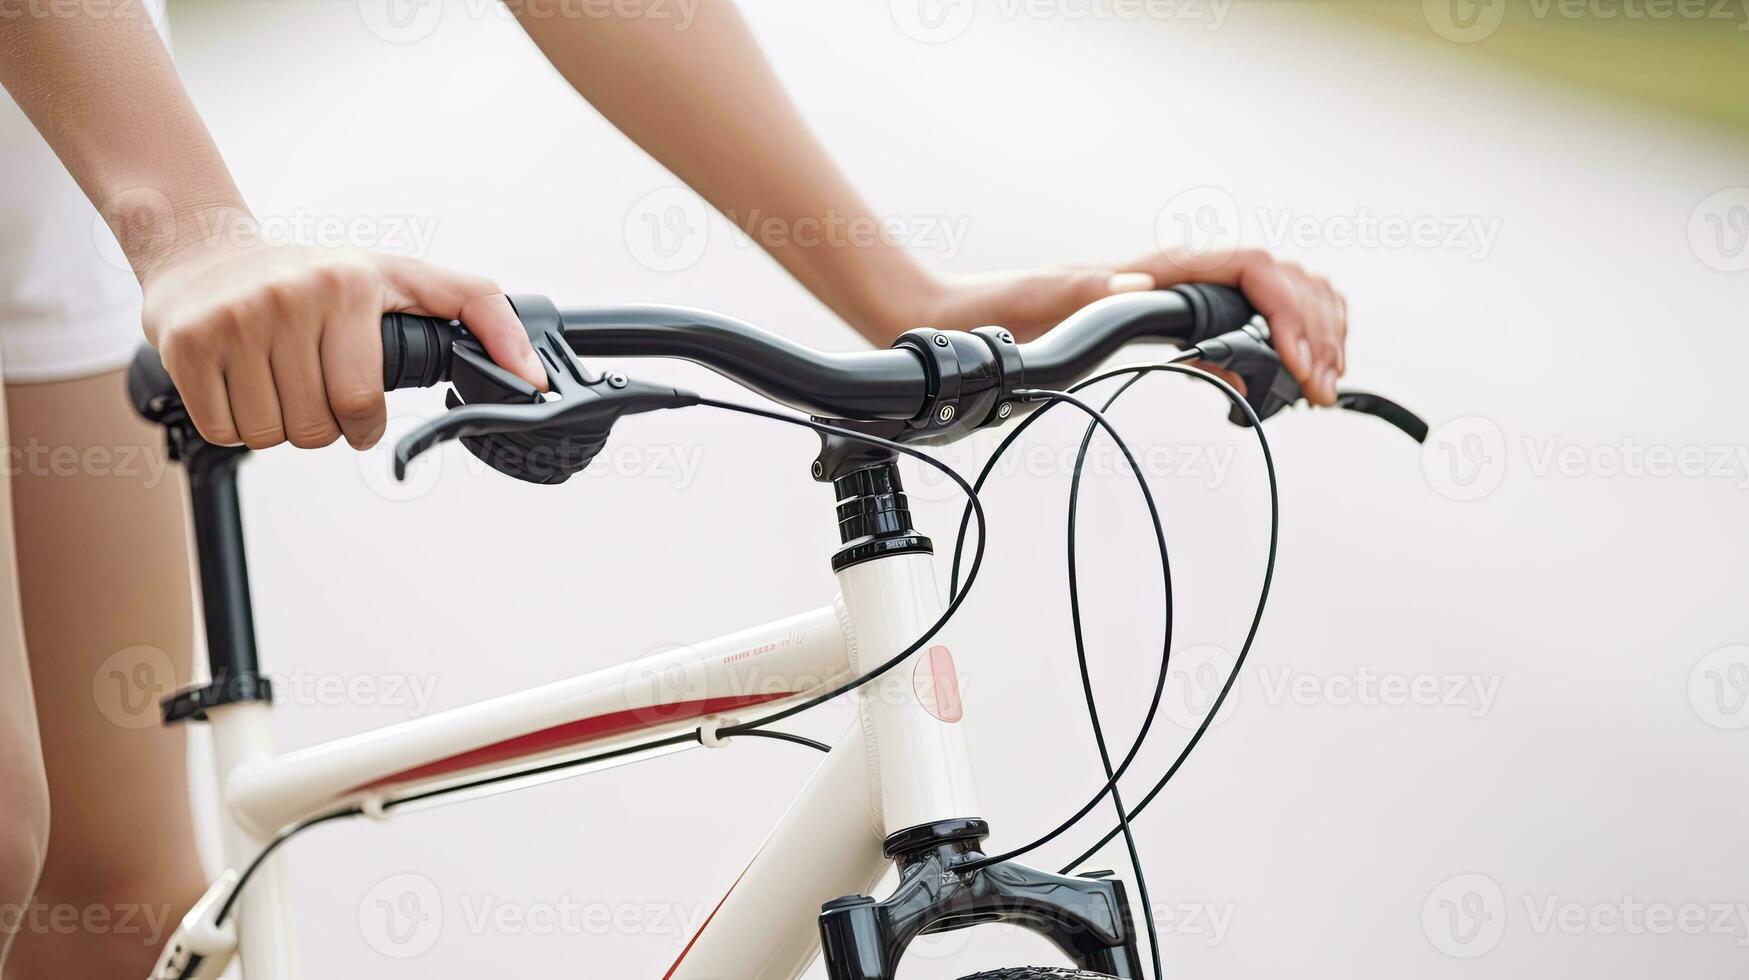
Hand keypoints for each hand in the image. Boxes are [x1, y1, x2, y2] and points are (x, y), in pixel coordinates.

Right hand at [141, 236, 547, 450]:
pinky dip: (231, 420)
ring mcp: (231, 318)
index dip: (361, 423)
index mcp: (347, 285)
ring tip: (272, 377)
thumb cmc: (316, 273)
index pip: (361, 405)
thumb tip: (534, 378)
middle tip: (306, 381)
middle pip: (314, 427)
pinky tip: (237, 379)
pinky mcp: (183, 343)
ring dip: (276, 423)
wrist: (206, 248)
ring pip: (269, 434)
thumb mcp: (405, 278)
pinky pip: (222, 428)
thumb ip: (481, 313)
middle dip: (318, 422)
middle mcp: (288, 297)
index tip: (353, 403)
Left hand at [897, 249, 1348, 405]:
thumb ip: (1089, 288)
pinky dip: (1275, 350)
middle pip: (1281, 282)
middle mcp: (1176, 279)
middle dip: (1316, 330)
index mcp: (1159, 270)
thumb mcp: (1043, 298)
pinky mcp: (1168, 324)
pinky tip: (1279, 385)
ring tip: (1319, 386)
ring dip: (1308, 336)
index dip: (1293, 313)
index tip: (1306, 363)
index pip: (1254, 270)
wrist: (968, 323)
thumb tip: (1138, 285)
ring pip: (1272, 300)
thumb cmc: (1001, 310)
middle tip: (1325, 387)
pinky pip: (1241, 328)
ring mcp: (1177, 300)